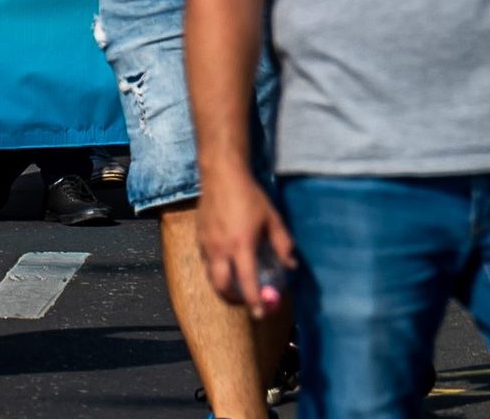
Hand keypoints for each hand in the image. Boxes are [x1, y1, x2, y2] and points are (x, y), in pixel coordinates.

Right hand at [190, 164, 297, 316]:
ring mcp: (206, 244)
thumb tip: (291, 266)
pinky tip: (227, 262)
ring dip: (224, 286)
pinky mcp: (198, 237)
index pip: (247, 282)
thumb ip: (283, 245)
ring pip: (211, 276)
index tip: (261, 314)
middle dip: (234, 300)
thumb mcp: (273, 220)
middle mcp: (220, 249)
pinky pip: (206, 262)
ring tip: (237, 286)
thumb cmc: (250, 196)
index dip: (254, 302)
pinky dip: (217, 269)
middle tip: (247, 303)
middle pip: (221, 287)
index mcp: (241, 246)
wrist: (221, 175)